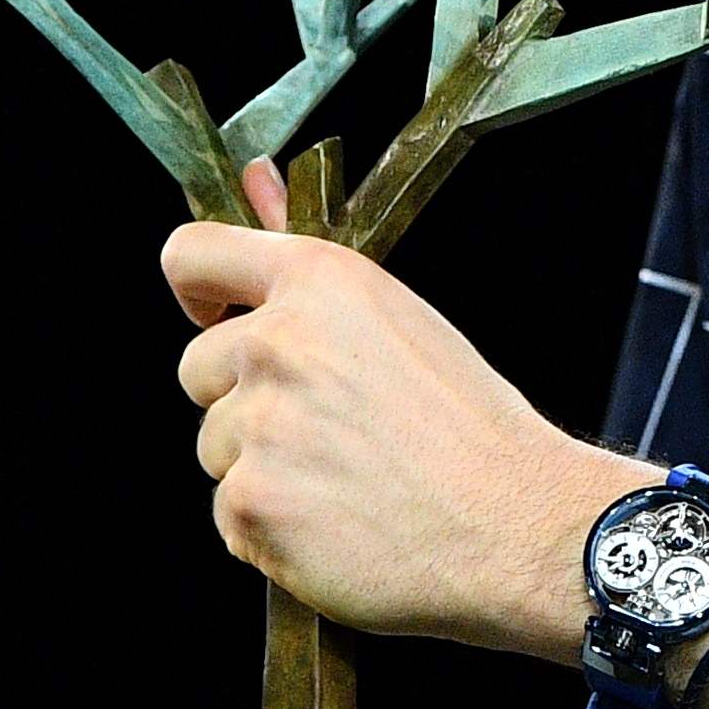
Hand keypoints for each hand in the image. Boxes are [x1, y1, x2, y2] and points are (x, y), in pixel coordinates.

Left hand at [165, 192, 641, 651]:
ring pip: (216, 448)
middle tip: (326, 429)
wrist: (515, 525)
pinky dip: (271, 530)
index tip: (210, 314)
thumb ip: (311, 270)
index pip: (192, 254)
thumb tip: (255, 178)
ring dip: (261, 468)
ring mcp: (257, 430)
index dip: (195, 289)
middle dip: (244, 399)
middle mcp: (276, 345)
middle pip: (199, 368)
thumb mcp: (402, 322)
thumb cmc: (473, 429)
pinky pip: (229, 515)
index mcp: (318, 282)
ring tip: (346, 482)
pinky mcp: (250, 507)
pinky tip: (338, 525)